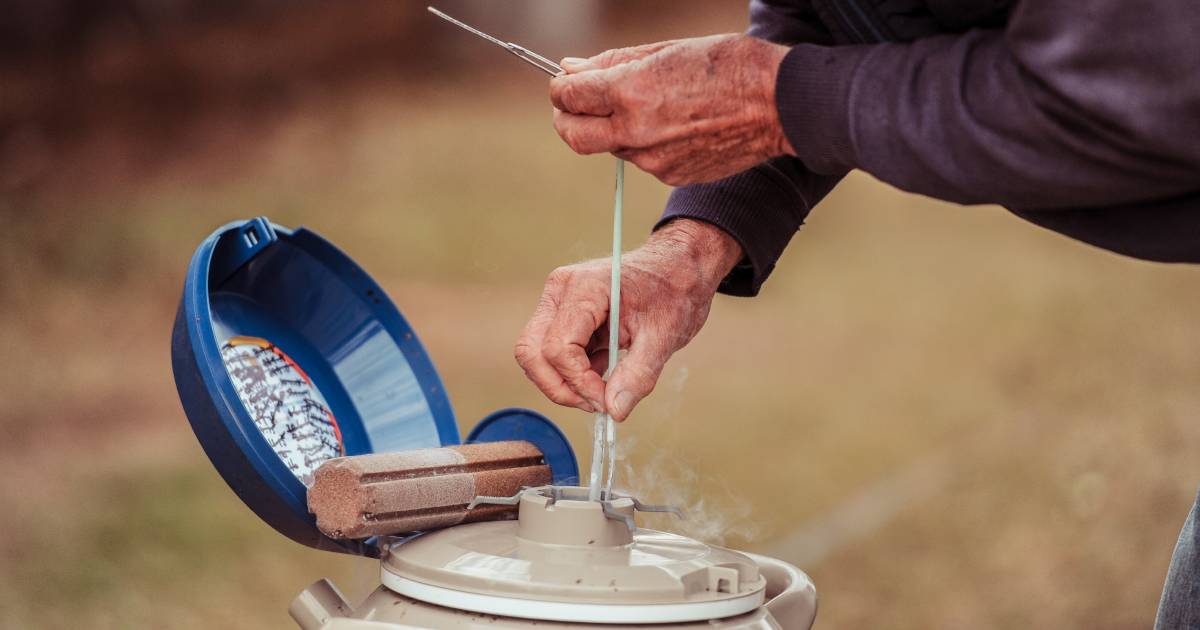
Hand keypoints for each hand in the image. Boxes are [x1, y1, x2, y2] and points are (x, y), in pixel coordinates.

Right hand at [514, 219, 741, 420]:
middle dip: (560, 387)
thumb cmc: (673, 292)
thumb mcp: (664, 337)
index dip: (578, 382)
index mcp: (584, 288)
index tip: (605, 401)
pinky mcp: (562, 315)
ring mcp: (557, 302)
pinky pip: (550, 353)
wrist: (677, 269)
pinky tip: (603, 368)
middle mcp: (561, 291)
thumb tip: (614, 410)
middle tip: (596, 404)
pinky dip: (571, 372)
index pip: (558, 347)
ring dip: (564, 382)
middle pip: (532, 352)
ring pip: (536, 356)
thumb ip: (638, 374)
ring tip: (604, 385)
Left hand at [549, 34, 792, 185]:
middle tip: (576, 105)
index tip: (567, 83)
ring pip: (611, 147)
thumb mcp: (666, 51)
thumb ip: (612, 63)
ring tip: (648, 105)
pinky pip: (641, 160)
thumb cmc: (727, 65)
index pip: (568, 97)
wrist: (778, 105)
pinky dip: (643, 143)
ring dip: (612, 129)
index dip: (561, 87)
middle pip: (573, 136)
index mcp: (631, 92)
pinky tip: (673, 123)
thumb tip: (570, 69)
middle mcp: (636, 131)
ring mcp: (653, 160)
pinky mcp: (671, 176)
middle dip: (566, 118)